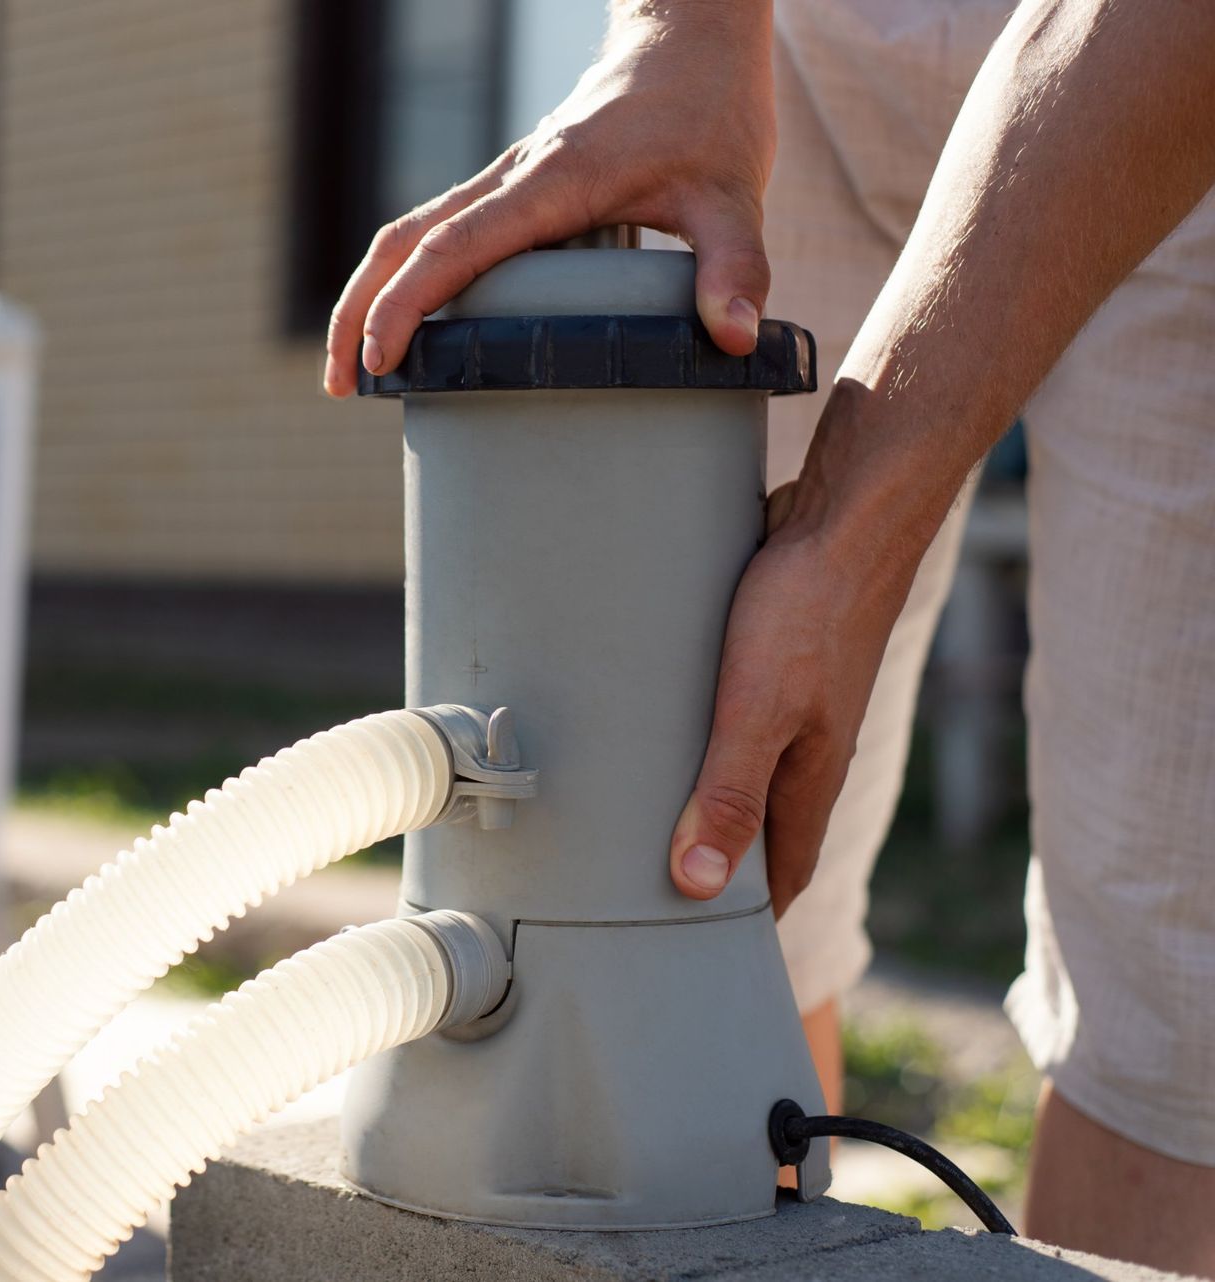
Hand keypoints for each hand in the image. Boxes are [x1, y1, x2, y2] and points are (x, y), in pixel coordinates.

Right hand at [323, 0, 776, 396]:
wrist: (688, 39)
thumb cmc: (710, 111)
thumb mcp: (737, 193)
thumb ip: (735, 266)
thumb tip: (733, 339)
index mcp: (553, 180)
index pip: (456, 246)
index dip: (408, 304)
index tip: (381, 362)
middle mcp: (513, 177)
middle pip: (403, 240)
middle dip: (358, 311)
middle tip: (339, 386)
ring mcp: (505, 181)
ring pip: (408, 232)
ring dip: (368, 295)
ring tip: (353, 370)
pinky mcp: (511, 188)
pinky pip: (438, 232)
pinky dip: (405, 279)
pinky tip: (411, 327)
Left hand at [666, 479, 922, 914]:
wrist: (846, 518)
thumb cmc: (806, 610)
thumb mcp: (757, 710)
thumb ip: (729, 794)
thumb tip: (696, 885)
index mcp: (811, 779)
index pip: (779, 877)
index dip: (743, 921)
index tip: (700, 958)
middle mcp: (807, 751)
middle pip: (758, 830)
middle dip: (715, 866)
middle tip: (648, 896)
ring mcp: (794, 706)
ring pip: (744, 772)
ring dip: (704, 800)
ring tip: (639, 823)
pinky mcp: (771, 661)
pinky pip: (732, 720)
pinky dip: (698, 741)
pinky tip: (656, 732)